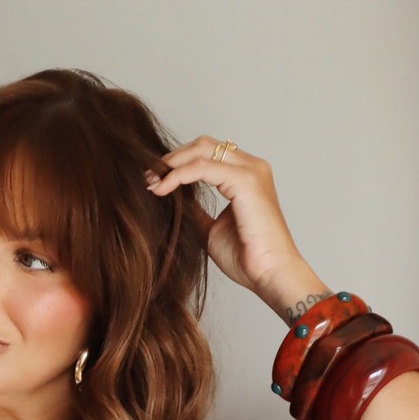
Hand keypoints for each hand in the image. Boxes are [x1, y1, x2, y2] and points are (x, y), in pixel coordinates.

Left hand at [144, 136, 317, 310]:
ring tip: (151, 182)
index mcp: (246, 176)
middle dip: (172, 158)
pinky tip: (163, 188)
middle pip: (203, 144)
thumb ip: (197, 212)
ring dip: (171, 164)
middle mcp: (251, 167)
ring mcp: (250, 171)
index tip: (153, 180)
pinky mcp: (245, 181)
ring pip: (201, 150)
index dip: (178, 163)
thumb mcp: (212, 230)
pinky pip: (203, 167)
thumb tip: (175, 202)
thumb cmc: (248, 258)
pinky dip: (179, 175)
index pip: (207, 154)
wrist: (270, 275)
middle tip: (148, 177)